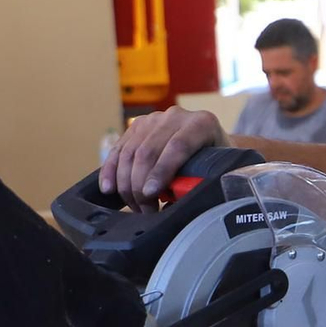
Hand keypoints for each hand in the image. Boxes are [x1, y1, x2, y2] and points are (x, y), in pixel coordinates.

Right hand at [98, 106, 225, 209]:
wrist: (211, 142)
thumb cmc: (215, 161)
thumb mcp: (216, 170)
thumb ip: (198, 184)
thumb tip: (171, 205)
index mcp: (202, 124)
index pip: (178, 146)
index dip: (161, 171)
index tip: (150, 194)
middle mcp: (176, 116)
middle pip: (148, 151)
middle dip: (140, 185)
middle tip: (145, 210)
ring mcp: (154, 119)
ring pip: (130, 152)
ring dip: (126, 184)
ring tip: (136, 206)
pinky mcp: (137, 126)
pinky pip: (118, 149)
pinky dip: (110, 171)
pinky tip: (108, 189)